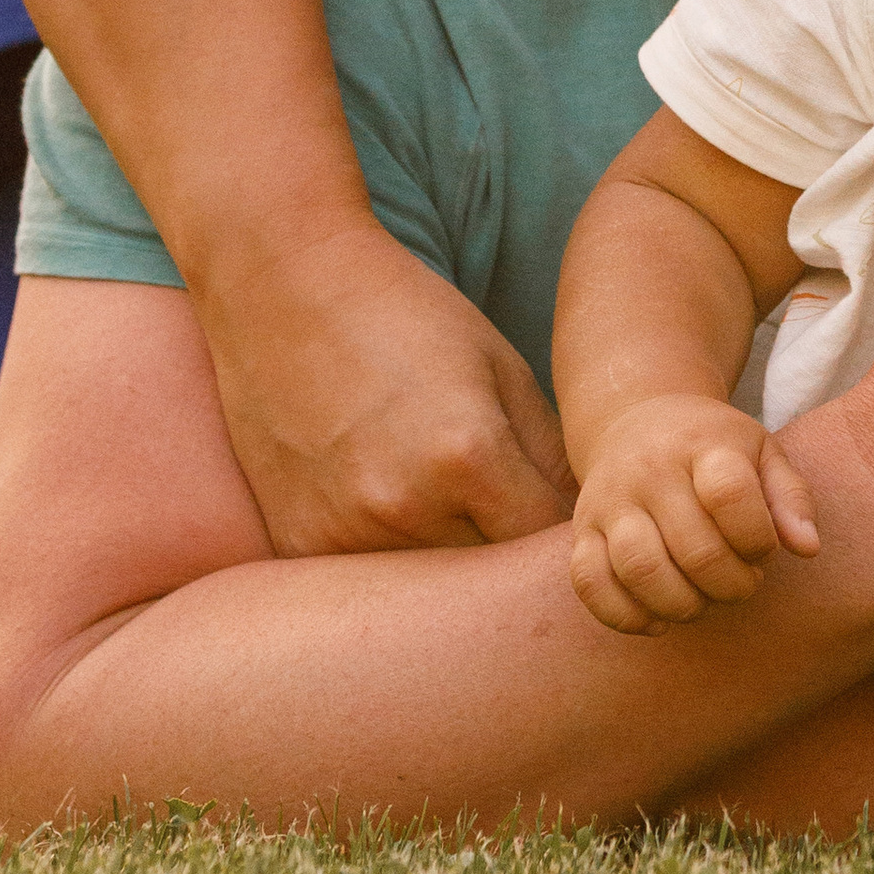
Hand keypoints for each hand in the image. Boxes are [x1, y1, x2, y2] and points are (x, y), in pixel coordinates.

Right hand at [195, 213, 577, 555]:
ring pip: (429, 587)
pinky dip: (389, 558)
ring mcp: (341, 533)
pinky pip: (368, 579)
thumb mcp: (500, 368)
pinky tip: (385, 505)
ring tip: (441, 503)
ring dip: (450, 564)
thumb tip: (591, 520)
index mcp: (467, 457)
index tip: (563, 519)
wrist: (283, 286)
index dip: (560, 536)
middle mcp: (402, 507)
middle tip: (505, 514)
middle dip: (506, 554)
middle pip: (487, 578)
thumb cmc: (405, 316)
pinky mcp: (297, 543)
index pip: (543, 543)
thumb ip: (551, 455)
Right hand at [569, 402, 822, 633]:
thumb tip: (807, 548)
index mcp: (702, 443)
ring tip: (703, 601)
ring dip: (683, 605)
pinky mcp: (583, 532)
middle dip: (731, 585)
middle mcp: (650, 470)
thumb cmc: (712, 447)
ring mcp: (609, 502)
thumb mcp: (762, 452)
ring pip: (641, 570)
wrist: (635, 419)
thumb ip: (790, 497)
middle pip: (695, 549)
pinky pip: (591, 585)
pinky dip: (626, 616)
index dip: (758, 539)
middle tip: (741, 584)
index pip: (731, 495)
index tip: (763, 549)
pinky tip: (658, 617)